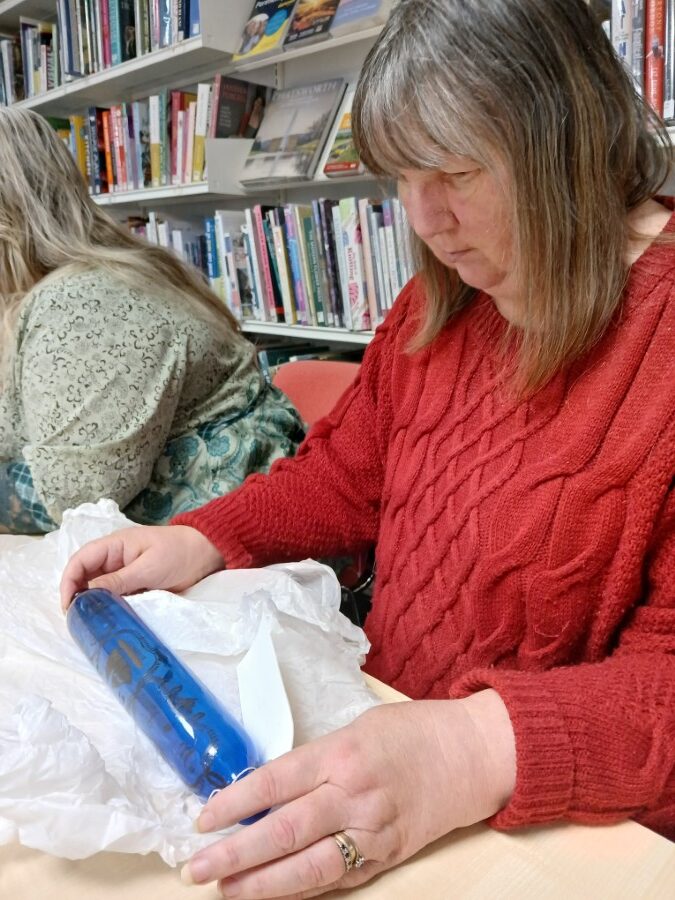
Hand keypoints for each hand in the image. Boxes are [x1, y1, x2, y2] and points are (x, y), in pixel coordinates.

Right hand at [59, 524, 224, 609]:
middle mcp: (113, 559)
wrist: (205, 554)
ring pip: (97, 590)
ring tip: (89, 624)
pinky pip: (114, 597)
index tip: (67, 605)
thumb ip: (119, 580)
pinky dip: (108, 608)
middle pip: (84, 577)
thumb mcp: (148, 567)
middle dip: (76, 596)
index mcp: (113, 546)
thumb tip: (88, 594)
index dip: (68, 581)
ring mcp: (123, 573)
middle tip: (77, 620)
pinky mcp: (133, 586)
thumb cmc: (178, 553)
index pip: (80, 560)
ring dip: (92, 604)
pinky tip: (107, 621)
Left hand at [181, 690, 515, 897]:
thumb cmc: (410, 732)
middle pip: (284, 830)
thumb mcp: (355, 729)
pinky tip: (273, 897)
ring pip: (308, 867)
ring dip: (262, 885)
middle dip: (235, 854)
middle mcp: (354, 795)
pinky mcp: (388, 855)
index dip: (234, 803)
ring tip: (225, 892)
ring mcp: (373, 831)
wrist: (471, 754)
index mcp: (342, 754)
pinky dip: (302, 891)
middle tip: (196, 868)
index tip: (202, 820)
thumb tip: (266, 790)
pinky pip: (338, 879)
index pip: (275, 781)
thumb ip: (314, 760)